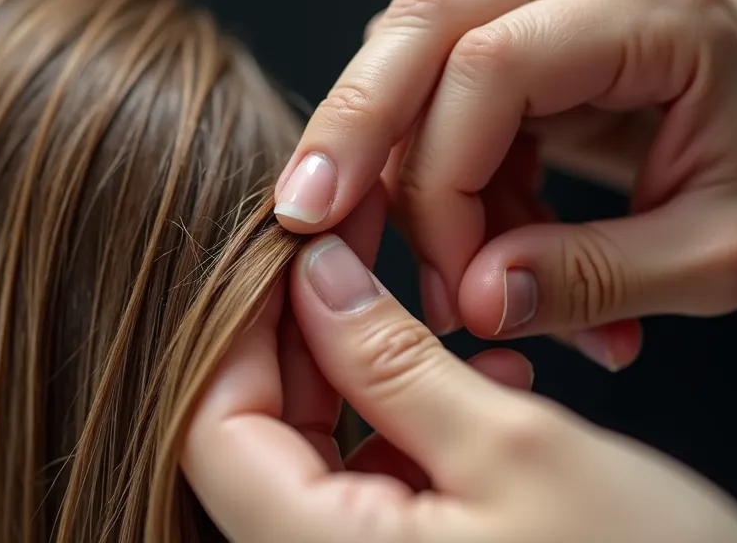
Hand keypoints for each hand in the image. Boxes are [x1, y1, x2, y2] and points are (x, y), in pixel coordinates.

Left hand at [182, 231, 736, 541]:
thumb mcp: (519, 448)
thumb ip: (396, 361)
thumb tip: (319, 278)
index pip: (216, 430)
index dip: (239, 330)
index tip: (290, 252)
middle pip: (259, 438)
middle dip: (306, 337)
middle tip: (356, 250)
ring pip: (320, 455)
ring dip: (368, 376)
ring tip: (439, 319)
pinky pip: (378, 486)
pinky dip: (414, 426)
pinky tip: (484, 385)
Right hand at [272, 0, 736, 364]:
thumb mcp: (724, 257)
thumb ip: (593, 280)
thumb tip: (468, 303)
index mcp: (657, 7)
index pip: (487, 67)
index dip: (432, 177)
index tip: (440, 282)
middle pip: (418, 27)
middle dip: (354, 138)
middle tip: (309, 224)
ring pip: (410, 59)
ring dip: (412, 177)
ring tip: (477, 278)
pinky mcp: (526, 10)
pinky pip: (438, 87)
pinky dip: (447, 177)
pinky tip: (500, 244)